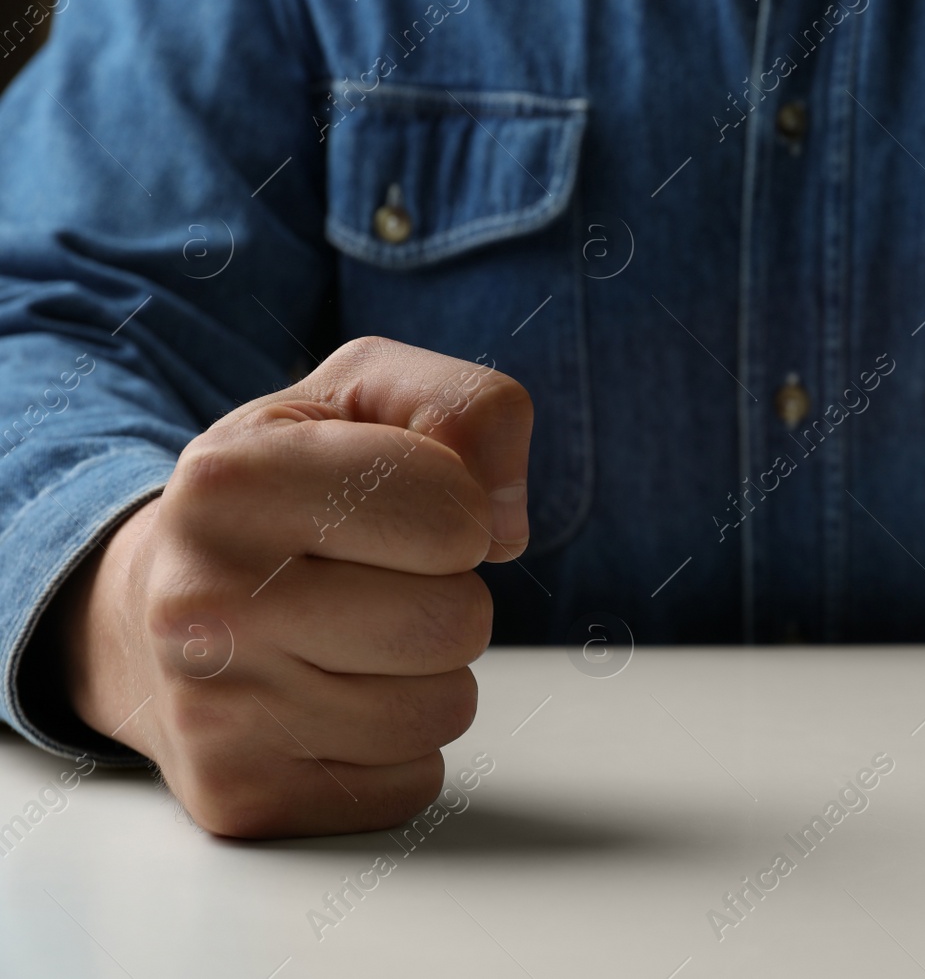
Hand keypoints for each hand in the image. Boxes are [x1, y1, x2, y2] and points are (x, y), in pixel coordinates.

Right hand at [57, 337, 531, 837]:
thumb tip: (506, 523)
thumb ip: (469, 407)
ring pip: (445, 709)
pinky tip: (330, 702)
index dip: (459, 508)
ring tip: (350, 638)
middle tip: (374, 580)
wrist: (147, 613)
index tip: (400, 509)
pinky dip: (399, 747)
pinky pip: (415, 782)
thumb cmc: (281, 492)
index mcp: (231, 483)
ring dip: (428, 673)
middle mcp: (206, 605)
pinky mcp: (244, 799)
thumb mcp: (362, 396)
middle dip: (448, 594)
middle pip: (456, 622)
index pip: (455, 515)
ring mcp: (218, 716)